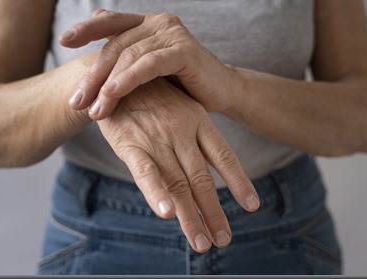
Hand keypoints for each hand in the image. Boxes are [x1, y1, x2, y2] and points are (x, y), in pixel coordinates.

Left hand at [60, 10, 238, 119]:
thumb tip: (95, 73)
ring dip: (107, 84)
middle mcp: (158, 23)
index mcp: (148, 24)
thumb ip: (129, 63)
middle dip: (93, 75)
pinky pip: (149, 64)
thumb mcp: (152, 72)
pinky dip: (128, 79)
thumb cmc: (184, 85)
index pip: (112, 22)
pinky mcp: (184, 50)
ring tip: (93, 109)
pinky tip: (112, 94)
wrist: (221, 91)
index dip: (86, 29)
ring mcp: (172, 34)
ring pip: (129, 55)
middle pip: (116, 45)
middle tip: (76, 101)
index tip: (63, 42)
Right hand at [97, 78, 259, 251]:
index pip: (224, 155)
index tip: (252, 205)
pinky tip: (167, 214)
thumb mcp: (180, 109)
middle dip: (213, 212)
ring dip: (191, 216)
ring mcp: (157, 137)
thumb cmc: (151, 99)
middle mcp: (182, 130)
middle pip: (202, 178)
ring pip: (178, 182)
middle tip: (223, 239)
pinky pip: (145, 171)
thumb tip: (206, 173)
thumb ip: (193, 140)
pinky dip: (156, 192)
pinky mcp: (130, 144)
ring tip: (202, 242)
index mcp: (198, 120)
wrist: (115, 76)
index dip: (239, 181)